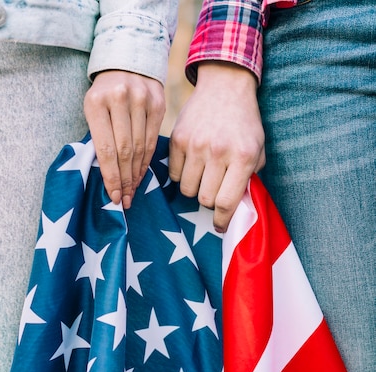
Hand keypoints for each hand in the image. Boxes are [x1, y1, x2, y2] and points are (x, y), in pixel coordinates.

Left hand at [84, 71, 165, 207]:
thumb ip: (99, 136)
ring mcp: (141, 99)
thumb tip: (109, 177)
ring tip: (133, 191)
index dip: (111, 177)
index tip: (114, 196)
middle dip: (124, 180)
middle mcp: (120, 98)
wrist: (126, 59)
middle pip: (124, 151)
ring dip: (136, 174)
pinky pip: (153, 139)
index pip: (106, 149)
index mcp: (96, 102)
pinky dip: (147, 160)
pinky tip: (141, 174)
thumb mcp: (92, 108)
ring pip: (140, 147)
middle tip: (125, 200)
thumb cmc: (104, 93)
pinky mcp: (158, 103)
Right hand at [169, 62, 264, 231]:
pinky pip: (174, 173)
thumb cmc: (244, 122)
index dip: (222, 220)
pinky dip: (182, 174)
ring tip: (203, 175)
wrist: (225, 85)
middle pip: (205, 199)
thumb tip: (237, 206)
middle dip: (209, 201)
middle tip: (214, 190)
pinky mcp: (178, 139)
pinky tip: (192, 164)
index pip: (226, 202)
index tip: (219, 226)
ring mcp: (196, 145)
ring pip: (187, 189)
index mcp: (243, 157)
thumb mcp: (258, 147)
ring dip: (195, 188)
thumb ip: (250, 177)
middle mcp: (218, 152)